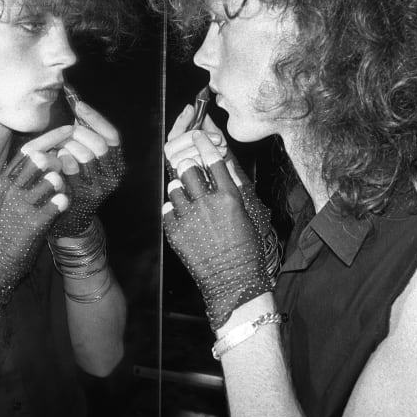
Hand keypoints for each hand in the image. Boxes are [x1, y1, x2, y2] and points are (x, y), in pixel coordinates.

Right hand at [0, 126, 71, 300]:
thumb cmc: (6, 225)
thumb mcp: (7, 196)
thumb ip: (23, 176)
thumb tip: (46, 152)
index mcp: (4, 179)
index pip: (29, 149)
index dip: (52, 137)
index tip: (69, 129)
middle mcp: (10, 189)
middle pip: (40, 159)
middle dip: (58, 159)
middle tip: (65, 167)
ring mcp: (21, 206)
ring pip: (52, 179)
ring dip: (63, 182)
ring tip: (61, 191)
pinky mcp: (33, 223)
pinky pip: (58, 203)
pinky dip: (64, 201)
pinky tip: (62, 204)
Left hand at [49, 97, 124, 237]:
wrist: (70, 220)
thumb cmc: (74, 182)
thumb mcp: (85, 159)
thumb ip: (85, 138)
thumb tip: (78, 106)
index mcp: (116, 164)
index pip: (112, 137)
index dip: (95, 118)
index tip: (79, 105)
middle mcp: (113, 176)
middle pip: (99, 144)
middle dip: (78, 132)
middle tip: (63, 131)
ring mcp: (99, 188)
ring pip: (84, 154)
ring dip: (67, 146)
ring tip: (57, 148)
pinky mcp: (83, 196)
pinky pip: (71, 167)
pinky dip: (60, 158)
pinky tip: (54, 160)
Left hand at [165, 110, 281, 279]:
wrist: (234, 282)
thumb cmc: (247, 249)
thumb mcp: (249, 214)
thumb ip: (236, 188)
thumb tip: (224, 165)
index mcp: (229, 197)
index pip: (212, 159)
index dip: (203, 143)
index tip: (197, 135)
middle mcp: (207, 204)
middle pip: (188, 170)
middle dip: (188, 166)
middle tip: (190, 170)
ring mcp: (188, 219)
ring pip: (174, 188)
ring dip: (180, 189)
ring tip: (188, 198)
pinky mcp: (175, 232)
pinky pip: (167, 209)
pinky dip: (173, 210)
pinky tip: (183, 216)